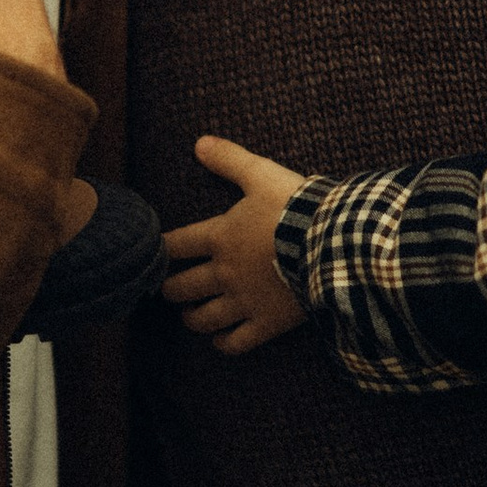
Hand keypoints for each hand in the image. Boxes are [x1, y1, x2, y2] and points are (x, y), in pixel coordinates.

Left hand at [161, 136, 307, 353]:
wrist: (333, 243)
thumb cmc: (297, 206)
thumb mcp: (262, 174)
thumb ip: (229, 159)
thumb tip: (199, 142)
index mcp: (219, 237)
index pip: (174, 245)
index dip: (160, 250)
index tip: (153, 254)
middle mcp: (224, 273)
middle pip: (180, 287)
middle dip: (169, 288)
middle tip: (168, 287)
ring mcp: (243, 301)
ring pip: (201, 319)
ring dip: (191, 318)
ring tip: (189, 314)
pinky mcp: (266, 322)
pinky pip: (235, 342)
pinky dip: (223, 343)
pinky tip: (219, 340)